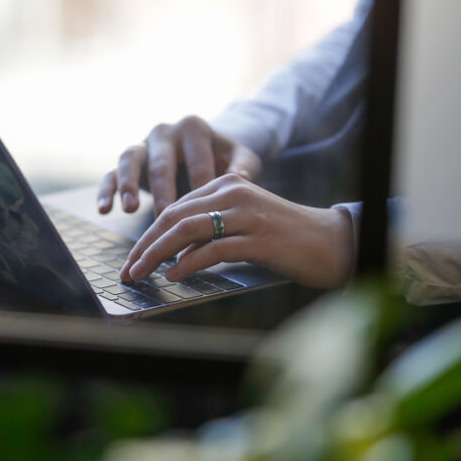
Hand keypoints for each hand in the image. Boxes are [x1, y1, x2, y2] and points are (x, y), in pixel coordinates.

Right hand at [97, 115, 261, 215]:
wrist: (204, 149)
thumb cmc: (224, 158)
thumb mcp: (239, 158)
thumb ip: (243, 166)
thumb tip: (243, 179)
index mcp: (194, 129)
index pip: (197, 161)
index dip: (201, 189)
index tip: (205, 217)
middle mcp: (165, 133)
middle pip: (162, 163)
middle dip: (163, 193)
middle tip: (166, 219)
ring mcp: (143, 145)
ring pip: (130, 161)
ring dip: (128, 186)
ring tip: (129, 210)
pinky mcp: (128, 161)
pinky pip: (111, 173)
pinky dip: (107, 190)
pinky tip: (106, 210)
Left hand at [119, 174, 354, 288]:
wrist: (332, 243)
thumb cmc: (285, 238)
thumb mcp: (242, 225)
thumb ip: (210, 231)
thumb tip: (171, 254)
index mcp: (227, 184)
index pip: (176, 207)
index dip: (148, 235)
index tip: (133, 259)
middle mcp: (234, 193)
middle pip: (174, 216)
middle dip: (145, 245)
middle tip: (127, 270)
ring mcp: (247, 215)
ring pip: (187, 230)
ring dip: (157, 255)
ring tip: (140, 274)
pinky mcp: (259, 239)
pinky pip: (213, 249)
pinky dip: (188, 263)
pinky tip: (174, 276)